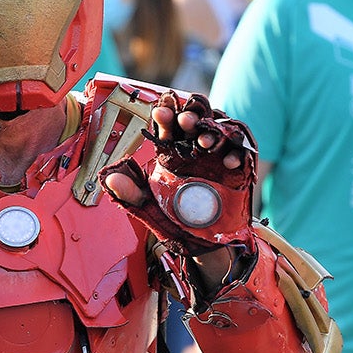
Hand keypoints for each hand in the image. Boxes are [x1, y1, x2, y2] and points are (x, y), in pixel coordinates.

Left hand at [101, 92, 254, 256]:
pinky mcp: (238, 169)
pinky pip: (242, 154)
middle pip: (195, 122)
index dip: (165, 118)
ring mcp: (218, 157)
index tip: (160, 111)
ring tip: (204, 142)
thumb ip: (131, 193)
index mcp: (173, 152)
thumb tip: (110, 178)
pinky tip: (229, 162)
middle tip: (184, 119)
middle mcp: (195, 149)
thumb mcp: (150, 207)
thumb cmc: (175, 219)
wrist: (202, 241)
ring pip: (220, 132)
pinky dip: (238, 154)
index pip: (169, 128)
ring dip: (213, 132)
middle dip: (191, 117)